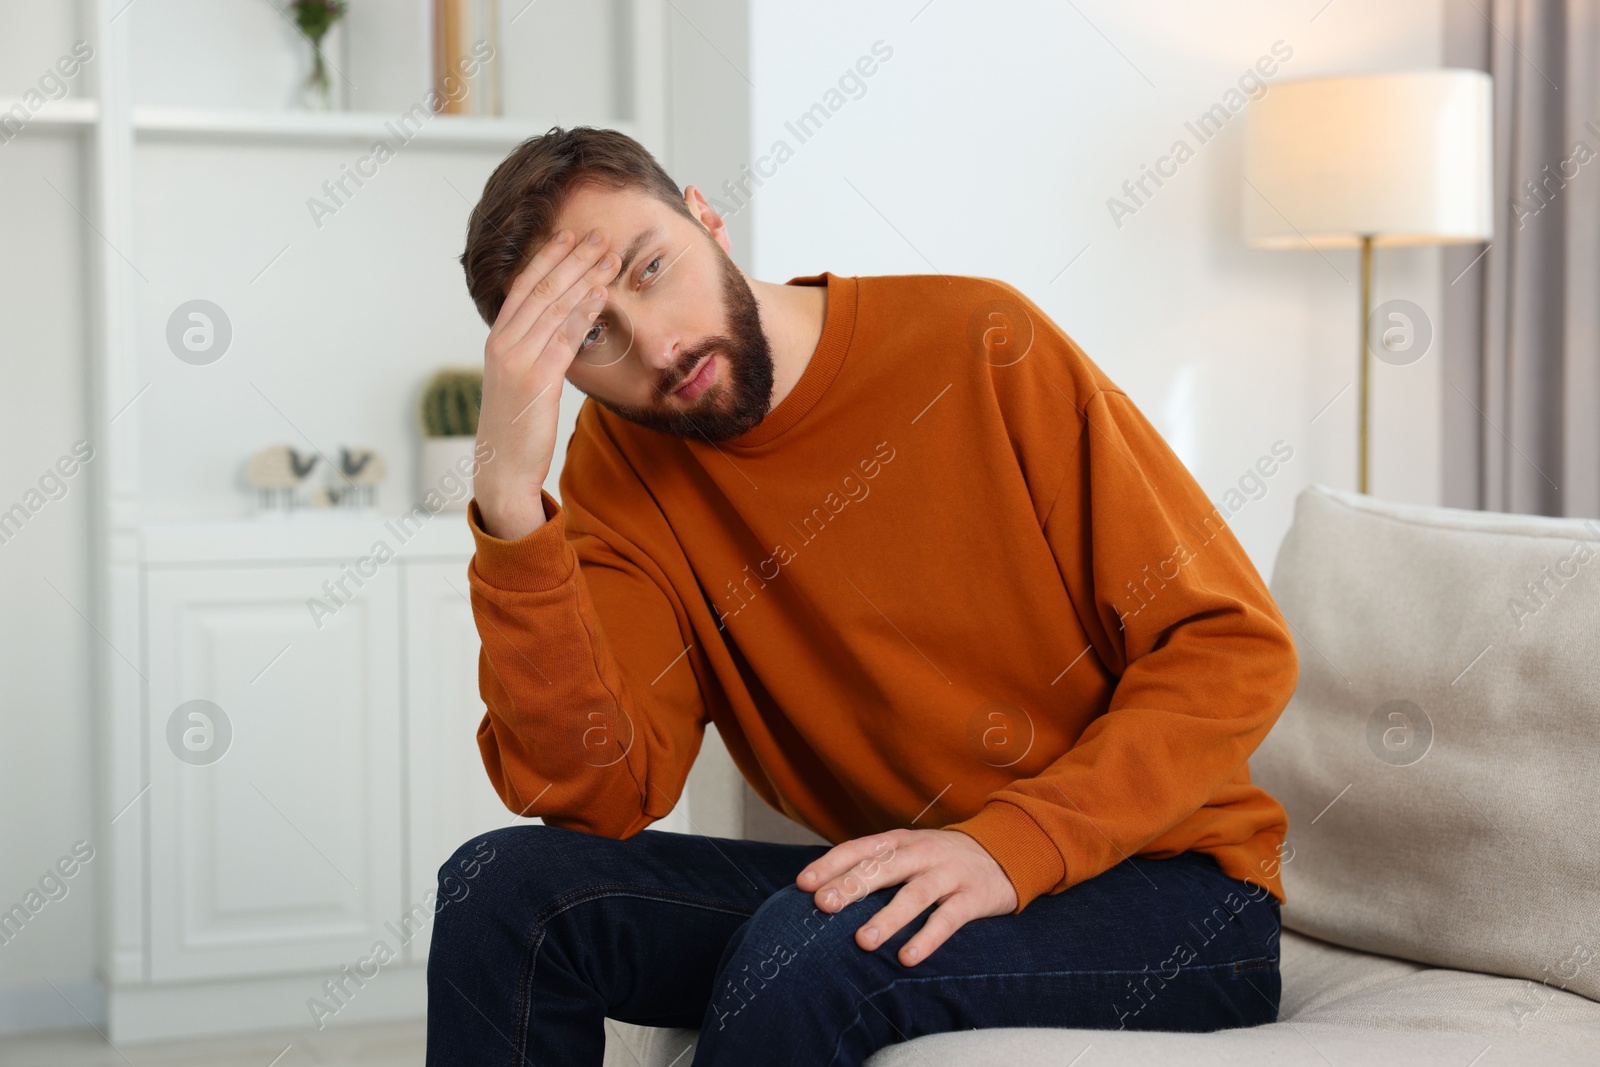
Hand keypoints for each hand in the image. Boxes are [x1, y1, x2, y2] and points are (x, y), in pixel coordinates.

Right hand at [474, 227, 618, 541]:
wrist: (502, 466)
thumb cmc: (516, 425)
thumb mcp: (519, 379)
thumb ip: (533, 350)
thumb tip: (559, 328)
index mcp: (497, 339)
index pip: (522, 286)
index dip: (547, 258)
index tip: (570, 235)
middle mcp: (503, 343)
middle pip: (540, 289)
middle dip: (571, 259)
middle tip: (598, 236)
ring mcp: (517, 360)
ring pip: (553, 307)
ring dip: (584, 278)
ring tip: (608, 257)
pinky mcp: (535, 380)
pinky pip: (563, 337)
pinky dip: (583, 313)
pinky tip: (602, 296)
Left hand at [796, 828, 1017, 966]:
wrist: (1005, 852)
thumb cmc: (941, 860)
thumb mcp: (908, 852)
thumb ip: (875, 866)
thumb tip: (825, 892)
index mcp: (900, 842)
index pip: (860, 849)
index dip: (831, 864)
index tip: (803, 883)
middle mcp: (922, 853)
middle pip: (883, 868)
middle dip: (852, 886)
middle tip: (824, 906)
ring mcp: (948, 874)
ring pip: (914, 895)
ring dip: (888, 918)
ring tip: (862, 942)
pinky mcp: (972, 898)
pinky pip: (948, 920)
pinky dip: (927, 939)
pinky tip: (907, 958)